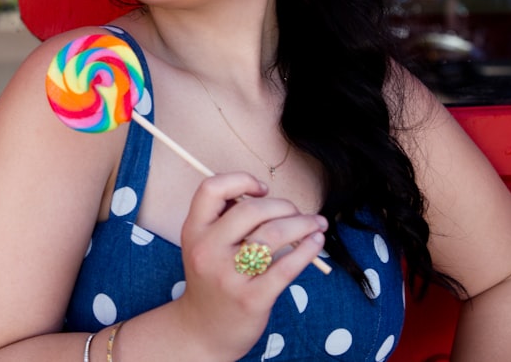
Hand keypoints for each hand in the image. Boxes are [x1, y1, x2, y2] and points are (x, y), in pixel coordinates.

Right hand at [175, 172, 326, 358]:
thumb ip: (226, 218)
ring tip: (315, 224)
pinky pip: (287, 267)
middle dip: (284, 206)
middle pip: (251, 209)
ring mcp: (229, 276)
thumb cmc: (213, 278)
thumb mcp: (205, 245)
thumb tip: (270, 198)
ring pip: (273, 234)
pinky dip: (308, 249)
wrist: (204, 329)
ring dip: (303, 224)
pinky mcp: (252, 299)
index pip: (211, 189)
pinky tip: (316, 242)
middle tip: (298, 212)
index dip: (241, 180)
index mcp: (194, 231)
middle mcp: (207, 250)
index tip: (262, 189)